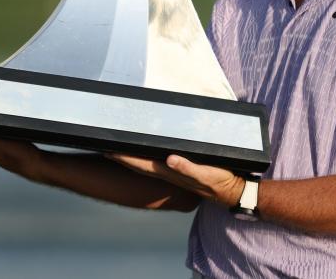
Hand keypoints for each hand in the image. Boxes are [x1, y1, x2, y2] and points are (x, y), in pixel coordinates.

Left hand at [107, 153, 244, 207]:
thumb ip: (188, 168)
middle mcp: (168, 172)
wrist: (231, 190)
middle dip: (121, 155)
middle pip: (139, 163)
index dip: (124, 157)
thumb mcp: (205, 174)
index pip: (141, 163)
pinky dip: (147, 156)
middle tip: (104, 144)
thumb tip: (169, 159)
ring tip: (118, 147)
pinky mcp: (181, 168)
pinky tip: (144, 152)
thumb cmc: (218, 182)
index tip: (108, 150)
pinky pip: (158, 161)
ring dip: (132, 156)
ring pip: (146, 163)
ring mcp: (173, 171)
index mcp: (170, 172)